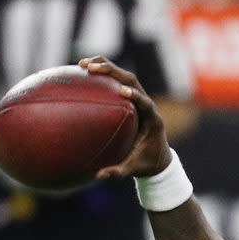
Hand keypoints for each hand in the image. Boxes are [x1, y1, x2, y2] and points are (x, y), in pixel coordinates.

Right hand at [78, 56, 172, 178]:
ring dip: (106, 68)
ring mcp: (138, 100)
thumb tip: (99, 175)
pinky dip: (101, 77)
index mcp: (152, 120)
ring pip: (124, 77)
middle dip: (114, 72)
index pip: (145, 103)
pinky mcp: (130, 99)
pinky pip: (116, 83)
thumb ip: (119, 172)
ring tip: (83, 64)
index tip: (122, 91)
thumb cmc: (146, 163)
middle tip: (92, 67)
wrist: (158, 158)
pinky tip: (81, 73)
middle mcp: (147, 106)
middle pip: (132, 81)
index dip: (135, 96)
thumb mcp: (134, 169)